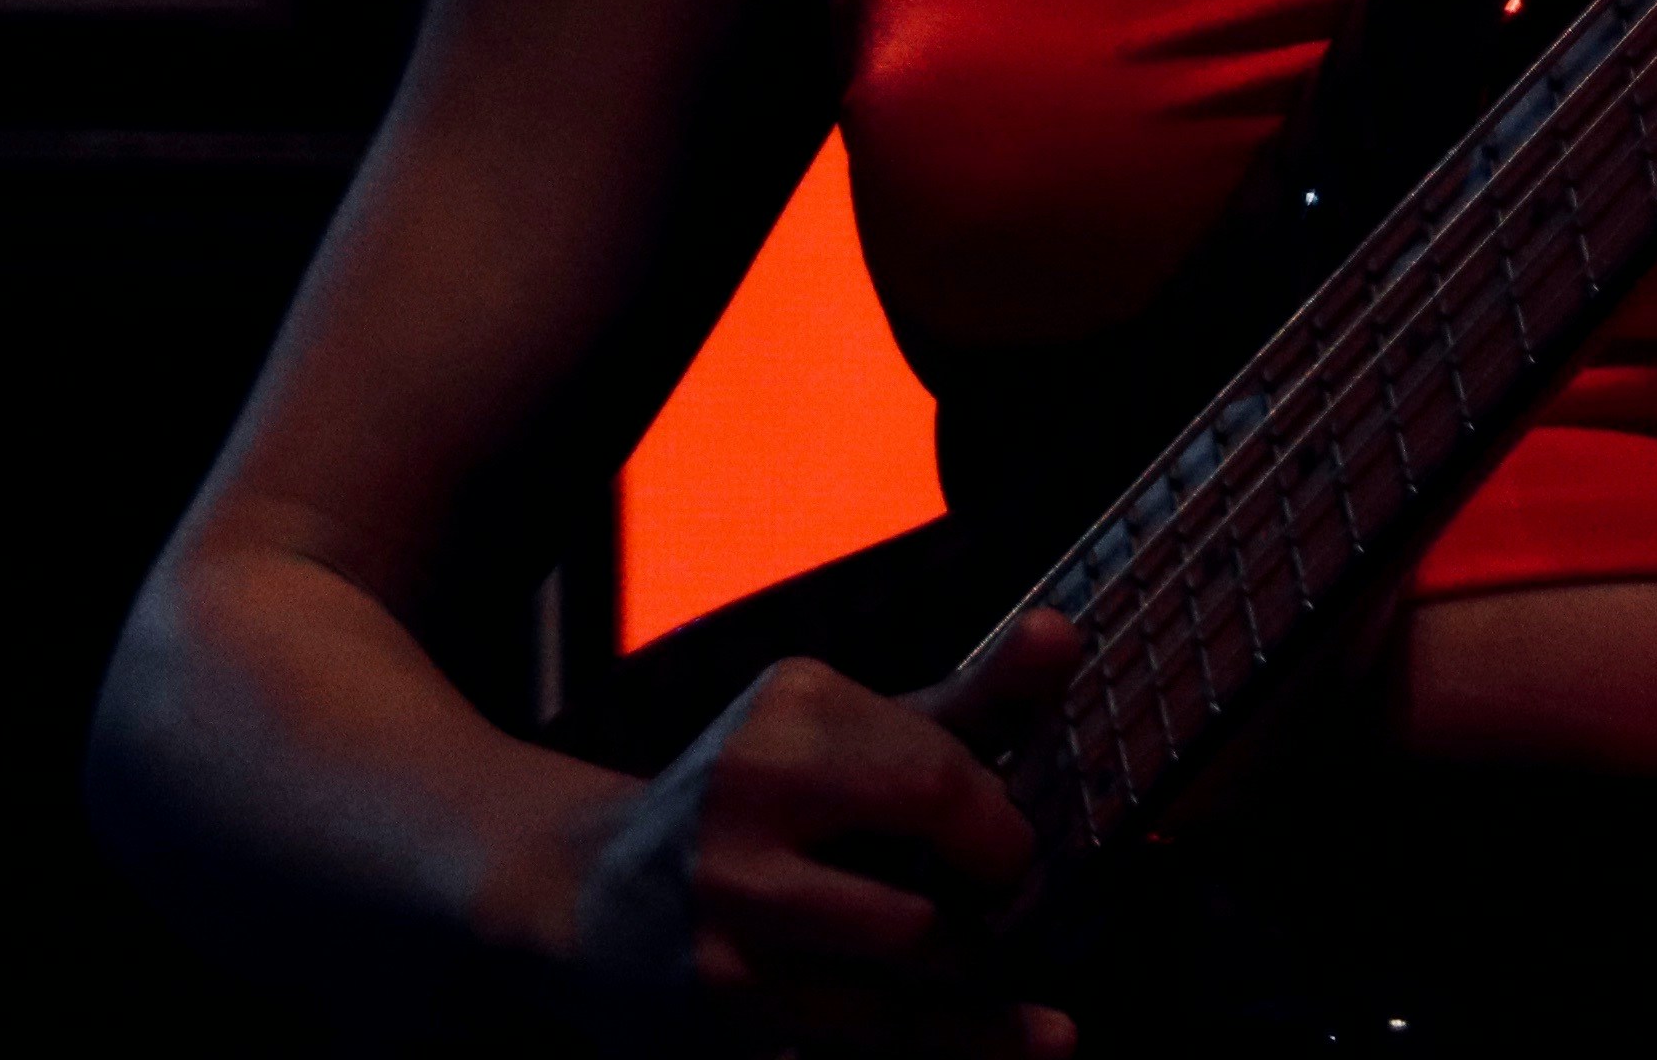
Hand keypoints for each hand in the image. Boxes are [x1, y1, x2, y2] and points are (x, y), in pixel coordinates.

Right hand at [562, 613, 1083, 1050]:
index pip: (944, 767)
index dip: (1000, 819)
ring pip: (916, 946)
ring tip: (966, 947)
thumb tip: (1064, 635)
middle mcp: (750, 797)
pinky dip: (976, 1037)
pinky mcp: (729, 1000)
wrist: (592, 895)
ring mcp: (733, 904)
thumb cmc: (765, 806)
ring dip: (969, 954)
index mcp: (790, 712)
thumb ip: (972, 697)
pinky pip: (882, 1028)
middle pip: (934, 833)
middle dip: (998, 879)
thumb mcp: (853, 736)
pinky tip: (1048, 1039)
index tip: (1004, 840)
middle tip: (1002, 894)